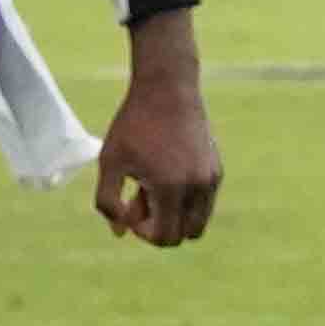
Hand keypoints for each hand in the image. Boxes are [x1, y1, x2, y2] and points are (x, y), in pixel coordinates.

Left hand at [90, 49, 221, 245]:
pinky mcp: (216, 169)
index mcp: (171, 187)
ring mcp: (211, 178)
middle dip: (162, 226)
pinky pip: (204, 202)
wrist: (168, 88)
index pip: (165, 237)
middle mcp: (198, 186)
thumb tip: (121, 232)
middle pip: (186, 235)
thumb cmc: (133, 124)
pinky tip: (166, 174)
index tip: (129, 209)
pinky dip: (186, 200)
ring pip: (198, 221)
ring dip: (175, 215)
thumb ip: (108, 202)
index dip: (144, 232)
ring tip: (153, 187)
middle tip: (141, 198)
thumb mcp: (110, 162)